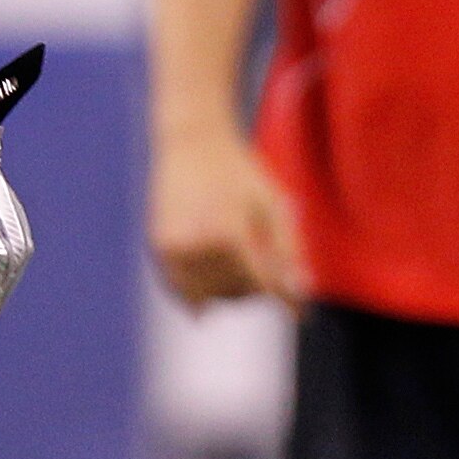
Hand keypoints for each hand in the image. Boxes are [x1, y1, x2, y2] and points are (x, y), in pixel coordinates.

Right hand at [148, 126, 306, 308]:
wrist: (191, 142)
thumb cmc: (239, 172)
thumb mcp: (273, 204)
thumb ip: (288, 252)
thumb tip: (300, 297)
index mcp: (229, 234)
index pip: (261, 285)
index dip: (284, 301)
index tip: (300, 315)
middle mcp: (196, 246)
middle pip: (236, 294)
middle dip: (255, 286)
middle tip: (263, 262)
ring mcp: (172, 250)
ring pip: (208, 299)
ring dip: (228, 291)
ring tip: (238, 262)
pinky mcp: (158, 249)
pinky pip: (182, 290)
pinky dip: (200, 291)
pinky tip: (214, 273)